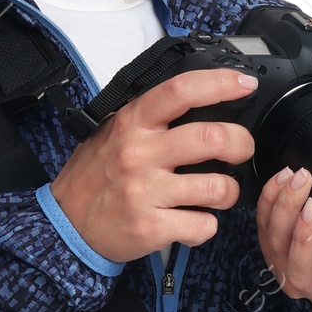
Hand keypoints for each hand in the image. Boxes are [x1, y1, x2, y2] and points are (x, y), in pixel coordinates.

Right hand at [48, 68, 257, 265]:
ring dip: (229, 191)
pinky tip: (194, 223)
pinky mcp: (150, 228)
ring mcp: (145, 193)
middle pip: (212, 137)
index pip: (181, 90)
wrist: (67, 226)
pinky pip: (202, 226)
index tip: (244, 83)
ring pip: (216, 187)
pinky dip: (206, 227)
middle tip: (241, 150)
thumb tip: (197, 100)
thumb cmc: (95, 177)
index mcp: (133, 124)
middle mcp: (139, 154)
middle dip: (241, 143)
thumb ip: (149, 117)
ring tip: (219, 194)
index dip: (219, 83)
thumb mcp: (112, 132)